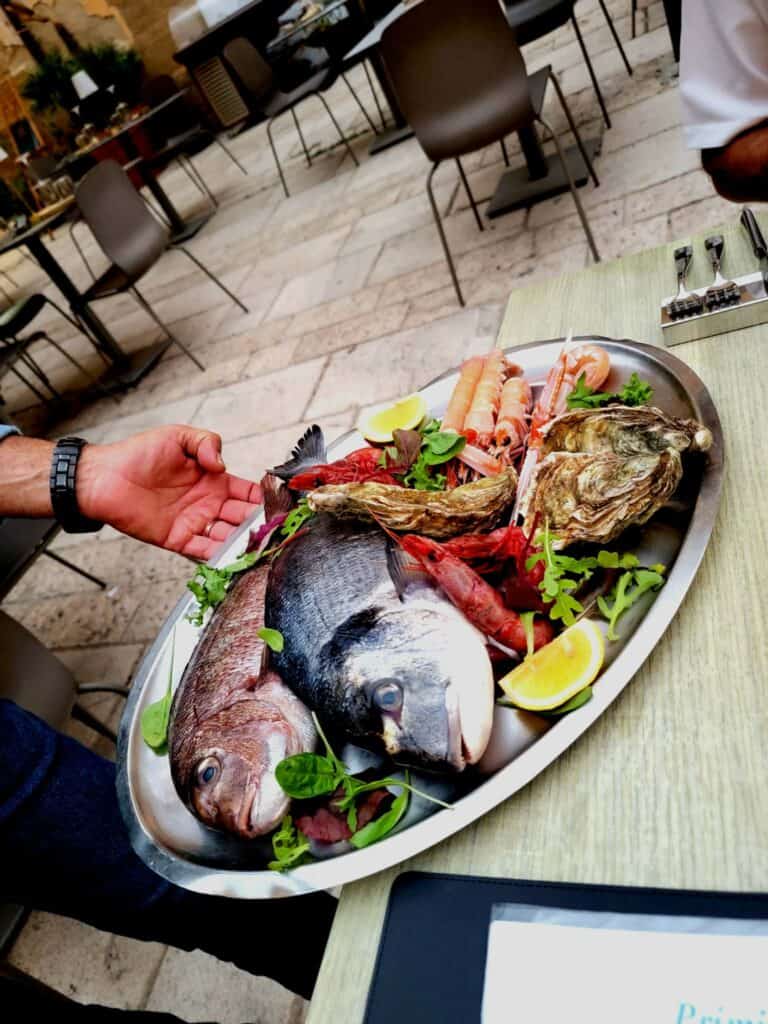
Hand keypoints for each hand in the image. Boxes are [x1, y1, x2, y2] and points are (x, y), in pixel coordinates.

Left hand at [77, 425, 261, 559]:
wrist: (104, 478)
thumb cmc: (137, 454)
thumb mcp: (177, 436)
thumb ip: (206, 442)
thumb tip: (223, 464)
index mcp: (212, 480)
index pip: (246, 492)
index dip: (262, 497)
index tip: (277, 503)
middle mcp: (207, 504)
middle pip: (242, 518)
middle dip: (258, 524)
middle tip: (274, 529)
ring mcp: (194, 523)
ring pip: (227, 538)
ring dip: (243, 543)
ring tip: (259, 546)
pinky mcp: (177, 539)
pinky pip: (203, 552)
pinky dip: (220, 557)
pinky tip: (234, 558)